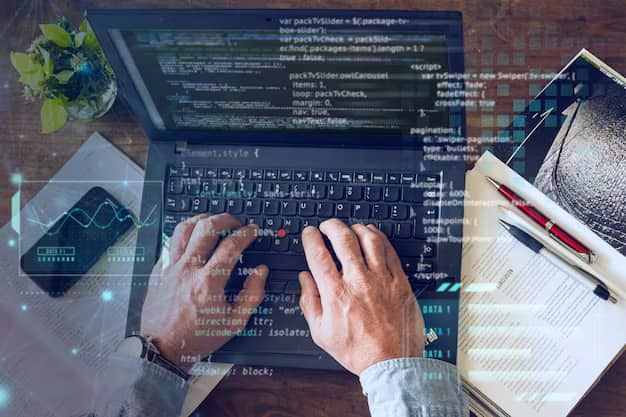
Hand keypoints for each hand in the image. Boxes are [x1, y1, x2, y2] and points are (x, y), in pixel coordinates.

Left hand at [141, 213, 267, 369]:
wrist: (163, 348)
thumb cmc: (197, 337)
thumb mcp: (234, 322)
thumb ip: (252, 295)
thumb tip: (261, 272)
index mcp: (209, 282)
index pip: (231, 245)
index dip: (246, 233)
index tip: (252, 230)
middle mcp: (188, 270)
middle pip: (207, 228)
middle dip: (225, 219)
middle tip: (234, 222)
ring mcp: (170, 268)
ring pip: (184, 228)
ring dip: (201, 220)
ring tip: (212, 223)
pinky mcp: (158, 270)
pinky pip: (170, 242)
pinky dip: (184, 235)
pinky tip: (192, 239)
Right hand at [299, 219, 424, 374]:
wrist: (392, 362)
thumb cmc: (359, 351)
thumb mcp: (321, 332)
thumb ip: (310, 302)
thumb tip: (304, 280)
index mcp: (336, 293)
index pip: (318, 254)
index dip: (311, 238)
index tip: (309, 233)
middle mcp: (358, 281)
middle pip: (343, 238)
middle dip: (331, 226)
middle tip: (327, 225)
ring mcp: (382, 279)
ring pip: (369, 239)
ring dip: (356, 228)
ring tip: (351, 228)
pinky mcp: (400, 282)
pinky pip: (390, 251)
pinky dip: (379, 238)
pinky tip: (373, 236)